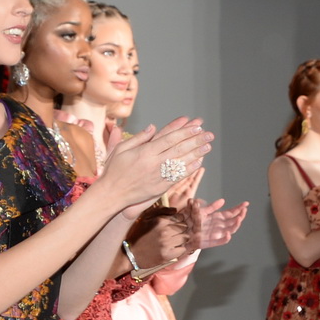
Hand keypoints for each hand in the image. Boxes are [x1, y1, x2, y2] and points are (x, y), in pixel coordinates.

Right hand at [95, 116, 211, 211]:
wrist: (111, 194)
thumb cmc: (113, 170)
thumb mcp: (121, 149)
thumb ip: (138, 138)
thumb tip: (153, 127)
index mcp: (145, 152)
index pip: (170, 138)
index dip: (185, 131)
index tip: (196, 125)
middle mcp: (154, 163)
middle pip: (179, 149)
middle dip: (196, 140)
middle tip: (208, 133)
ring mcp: (158, 176)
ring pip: (182, 162)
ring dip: (197, 153)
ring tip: (208, 146)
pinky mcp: (160, 187)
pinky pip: (178, 177)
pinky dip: (189, 169)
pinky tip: (198, 162)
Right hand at [127, 206, 192, 271]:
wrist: (130, 254)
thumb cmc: (138, 234)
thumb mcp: (146, 217)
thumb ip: (161, 210)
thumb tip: (175, 210)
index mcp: (160, 221)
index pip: (180, 217)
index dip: (179, 221)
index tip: (174, 225)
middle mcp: (164, 231)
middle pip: (184, 227)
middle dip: (181, 229)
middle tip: (173, 234)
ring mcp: (166, 243)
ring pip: (185, 237)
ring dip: (181, 239)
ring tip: (173, 241)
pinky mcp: (167, 255)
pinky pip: (183, 249)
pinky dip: (179, 249)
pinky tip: (172, 249)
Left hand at [192, 196, 248, 249]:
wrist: (181, 232)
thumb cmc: (191, 222)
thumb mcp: (201, 211)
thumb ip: (212, 207)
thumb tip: (223, 200)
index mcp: (217, 218)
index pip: (231, 213)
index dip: (238, 209)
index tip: (246, 203)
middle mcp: (219, 226)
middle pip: (233, 221)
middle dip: (240, 215)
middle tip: (244, 210)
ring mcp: (216, 234)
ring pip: (230, 230)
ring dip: (235, 225)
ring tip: (239, 218)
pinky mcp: (211, 242)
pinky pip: (220, 241)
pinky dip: (225, 239)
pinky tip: (228, 234)